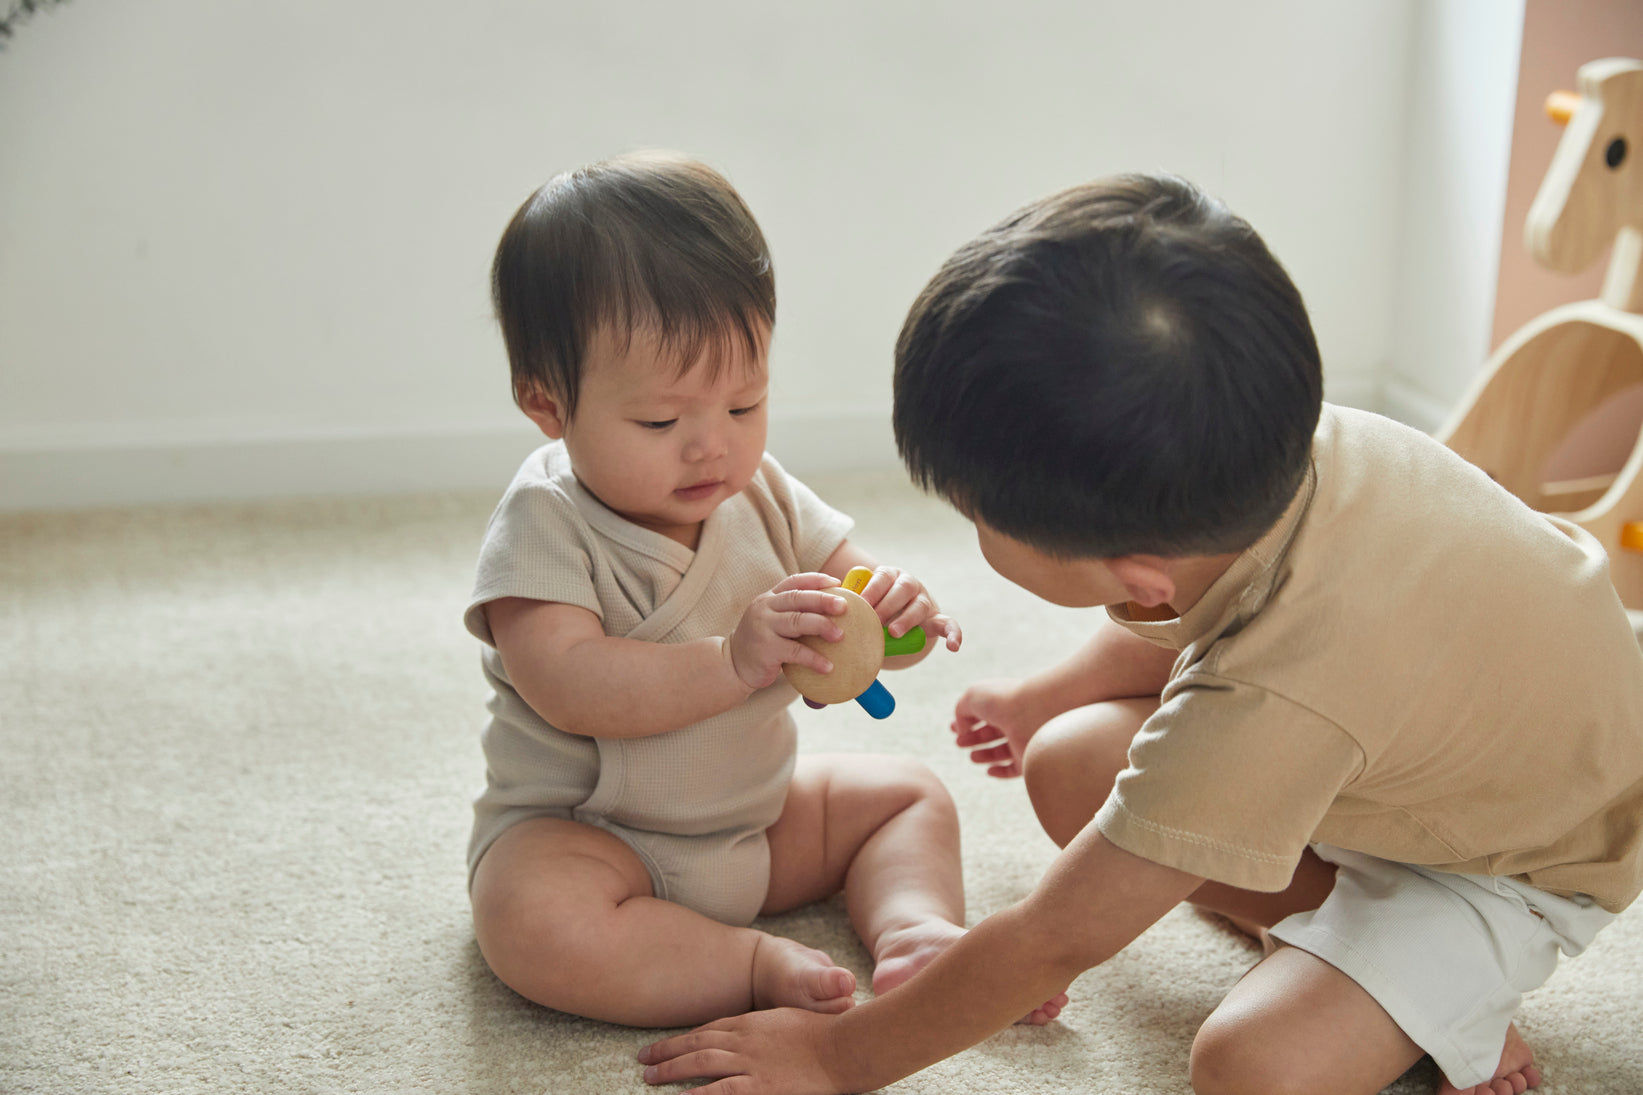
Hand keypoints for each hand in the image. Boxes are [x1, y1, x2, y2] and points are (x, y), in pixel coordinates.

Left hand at [638, 1008, 856, 1094]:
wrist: (843, 1046)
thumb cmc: (824, 1033)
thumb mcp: (787, 1022)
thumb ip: (765, 1031)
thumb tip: (750, 1041)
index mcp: (752, 1022)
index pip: (709, 1029)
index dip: (683, 1038)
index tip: (665, 1045)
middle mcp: (745, 1039)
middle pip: (697, 1043)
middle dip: (667, 1051)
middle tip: (644, 1059)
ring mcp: (751, 1063)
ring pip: (701, 1063)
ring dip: (672, 1068)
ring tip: (650, 1076)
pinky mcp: (760, 1086)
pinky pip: (721, 1091)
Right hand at [728, 573, 849, 690]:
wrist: (732, 665)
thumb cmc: (762, 643)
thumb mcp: (772, 621)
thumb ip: (794, 614)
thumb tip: (833, 612)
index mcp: (769, 598)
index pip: (794, 581)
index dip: (816, 580)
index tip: (837, 582)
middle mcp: (764, 608)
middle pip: (798, 598)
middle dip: (823, 600)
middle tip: (844, 606)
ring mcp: (763, 628)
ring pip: (797, 621)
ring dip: (822, 626)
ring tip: (840, 635)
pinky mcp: (766, 649)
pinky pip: (795, 651)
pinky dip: (813, 658)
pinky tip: (828, 666)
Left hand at [853, 565, 960, 651]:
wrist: (895, 616)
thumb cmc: (872, 607)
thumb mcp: (862, 601)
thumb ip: (850, 602)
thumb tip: (828, 610)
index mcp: (889, 575)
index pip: (882, 578)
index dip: (871, 590)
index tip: (860, 603)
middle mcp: (909, 584)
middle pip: (902, 589)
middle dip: (887, 604)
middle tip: (874, 620)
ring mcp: (925, 600)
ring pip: (920, 606)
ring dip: (907, 619)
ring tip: (893, 632)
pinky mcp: (936, 618)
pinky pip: (948, 624)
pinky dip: (954, 634)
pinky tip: (953, 647)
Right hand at [950, 678, 1048, 777]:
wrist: (1033, 713)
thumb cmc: (1002, 700)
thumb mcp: (971, 697)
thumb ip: (960, 711)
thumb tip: (962, 730)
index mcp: (1003, 701)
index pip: (984, 712)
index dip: (966, 720)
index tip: (952, 728)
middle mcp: (1015, 719)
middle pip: (991, 732)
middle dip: (973, 738)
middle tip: (959, 743)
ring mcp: (1022, 739)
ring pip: (1002, 751)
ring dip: (984, 755)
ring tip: (972, 757)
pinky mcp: (1028, 758)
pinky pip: (1014, 769)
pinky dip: (1001, 772)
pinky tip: (989, 771)